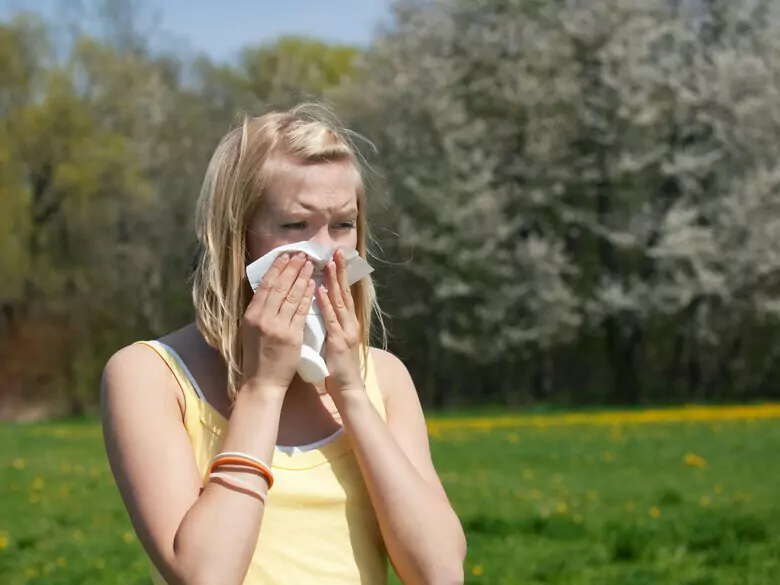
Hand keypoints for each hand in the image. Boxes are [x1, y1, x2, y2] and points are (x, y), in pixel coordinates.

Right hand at [241, 252, 314, 393]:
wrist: (262, 381)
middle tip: (301, 253)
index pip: (265, 285)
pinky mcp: (292, 336)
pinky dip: (307, 296)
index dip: (276, 268)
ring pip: (292, 296)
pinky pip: (301, 311)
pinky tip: (313, 284)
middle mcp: (263, 318)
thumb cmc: (256, 356)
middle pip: (279, 286)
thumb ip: (258, 310)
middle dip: (291, 267)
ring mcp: (278, 327)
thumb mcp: (250, 329)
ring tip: (310, 264)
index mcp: (251, 315)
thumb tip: (267, 288)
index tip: (285, 255)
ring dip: (302, 277)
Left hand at [318, 249, 365, 395]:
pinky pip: (331, 319)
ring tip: (329, 263)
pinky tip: (321, 290)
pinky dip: (326, 304)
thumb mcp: (334, 340)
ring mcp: (346, 331)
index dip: (341, 275)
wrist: (348, 388)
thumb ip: (331, 324)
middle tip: (337, 251)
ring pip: (340, 301)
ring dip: (334, 281)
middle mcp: (350, 323)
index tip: (336, 256)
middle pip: (345, 292)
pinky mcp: (339, 341)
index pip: (344, 293)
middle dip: (340, 270)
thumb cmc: (338, 366)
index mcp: (347, 322)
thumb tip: (320, 308)